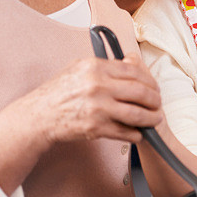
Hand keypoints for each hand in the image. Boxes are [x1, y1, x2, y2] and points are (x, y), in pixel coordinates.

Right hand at [19, 55, 162, 148]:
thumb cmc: (58, 92)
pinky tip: (138, 133)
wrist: (38, 116)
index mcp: (96, 67)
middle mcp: (98, 85)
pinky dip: (135, 133)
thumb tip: (130, 63)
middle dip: (155, 99)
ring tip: (155, 119)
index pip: (134, 71)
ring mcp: (98, 107)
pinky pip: (124, 131)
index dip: (150, 80)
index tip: (154, 87)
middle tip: (158, 104)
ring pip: (137, 113)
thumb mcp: (78, 68)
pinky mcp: (96, 127)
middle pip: (140, 91)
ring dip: (151, 118)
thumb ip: (104, 66)